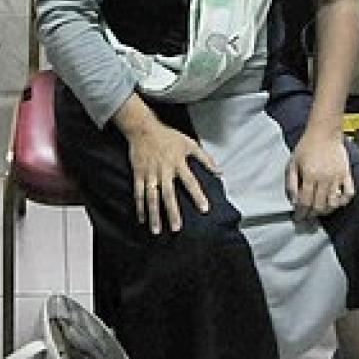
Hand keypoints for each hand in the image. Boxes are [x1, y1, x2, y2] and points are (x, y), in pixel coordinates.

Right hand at [122, 114, 218, 234]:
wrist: (143, 128)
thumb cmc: (168, 136)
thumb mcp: (189, 143)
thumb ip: (205, 158)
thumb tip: (219, 171)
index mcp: (177, 163)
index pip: (190, 182)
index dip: (197, 195)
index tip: (204, 209)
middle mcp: (163, 170)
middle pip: (168, 194)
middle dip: (172, 212)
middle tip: (176, 228)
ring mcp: (149, 173)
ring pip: (151, 197)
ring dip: (154, 215)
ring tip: (157, 230)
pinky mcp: (138, 174)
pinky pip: (138, 193)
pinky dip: (140, 207)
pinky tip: (142, 220)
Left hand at [286, 129, 354, 220]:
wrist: (324, 132)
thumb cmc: (306, 146)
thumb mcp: (292, 163)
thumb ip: (291, 182)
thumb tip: (294, 201)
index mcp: (310, 176)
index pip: (305, 202)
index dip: (301, 213)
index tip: (298, 218)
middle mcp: (325, 179)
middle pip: (319, 205)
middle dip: (312, 214)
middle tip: (308, 215)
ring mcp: (338, 177)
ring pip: (334, 203)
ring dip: (326, 210)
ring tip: (320, 210)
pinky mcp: (347, 174)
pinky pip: (349, 193)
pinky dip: (343, 201)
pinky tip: (336, 202)